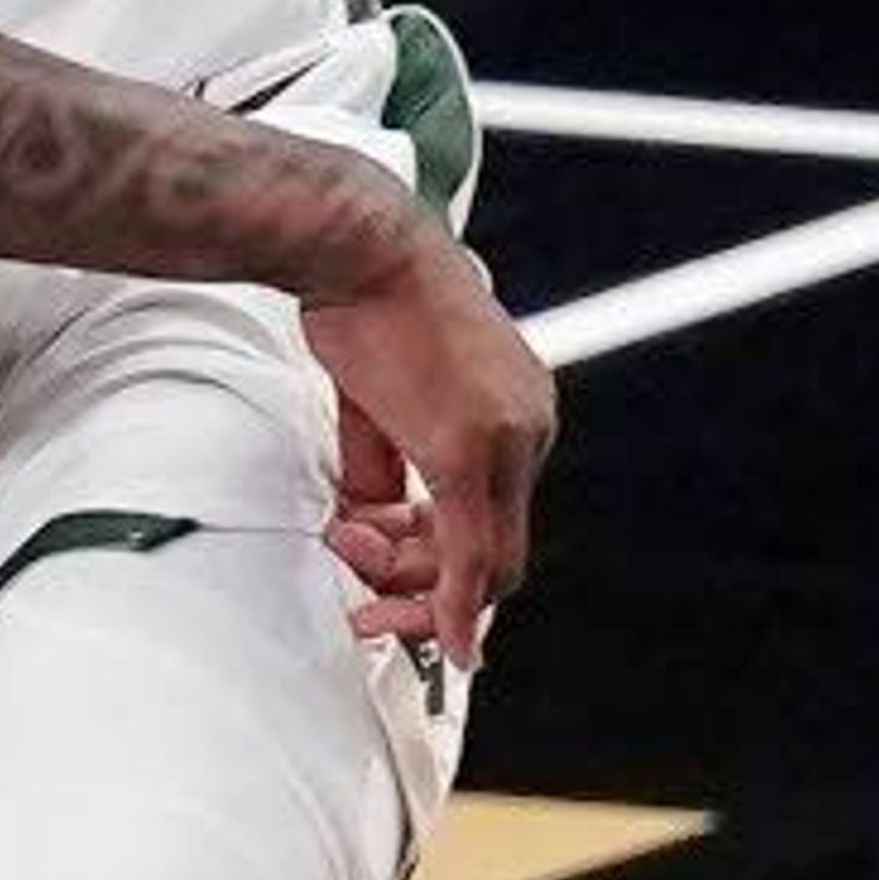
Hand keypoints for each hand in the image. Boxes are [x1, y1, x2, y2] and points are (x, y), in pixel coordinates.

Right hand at [304, 221, 553, 676]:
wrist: (360, 246)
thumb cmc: (365, 296)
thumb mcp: (378, 395)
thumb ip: (384, 464)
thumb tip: (374, 511)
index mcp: (516, 409)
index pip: (498, 519)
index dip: (448, 569)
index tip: (401, 586)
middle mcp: (527, 427)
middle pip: (495, 551)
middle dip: (424, 586)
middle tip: (367, 590)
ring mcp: (506, 438)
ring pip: (483, 561)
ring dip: (413, 585)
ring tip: (351, 552)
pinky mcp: (469, 448)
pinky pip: (470, 552)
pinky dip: (451, 605)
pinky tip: (436, 633)